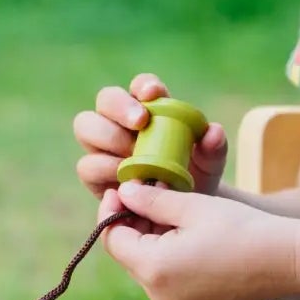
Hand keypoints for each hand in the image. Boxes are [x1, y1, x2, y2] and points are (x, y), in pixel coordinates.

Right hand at [73, 72, 227, 200]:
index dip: (144, 86)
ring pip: (86, 126)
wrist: (177, 213)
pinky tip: (124, 177)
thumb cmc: (193, 178)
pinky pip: (87, 164)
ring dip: (108, 137)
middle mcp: (120, 121)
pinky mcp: (93, 173)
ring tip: (132, 155)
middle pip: (106, 98)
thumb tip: (213, 131)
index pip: (142, 86)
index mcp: (149, 108)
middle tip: (141, 122)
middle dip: (120, 106)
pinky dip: (104, 169)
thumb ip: (213, 148)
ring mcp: (102, 146)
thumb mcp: (209, 165)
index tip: (154, 94)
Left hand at [98, 178, 296, 299]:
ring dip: (153, 241)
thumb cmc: (242, 227)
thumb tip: (123, 192)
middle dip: (135, 224)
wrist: (289, 262)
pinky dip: (170, 259)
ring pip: (149, 269)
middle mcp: (160, 297)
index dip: (112, 211)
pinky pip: (169, 282)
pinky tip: (190, 236)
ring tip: (174, 212)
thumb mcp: (192, 205)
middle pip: (130, 255)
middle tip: (150, 193)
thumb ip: (151, 199)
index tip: (122, 189)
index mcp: (154, 270)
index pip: (113, 239)